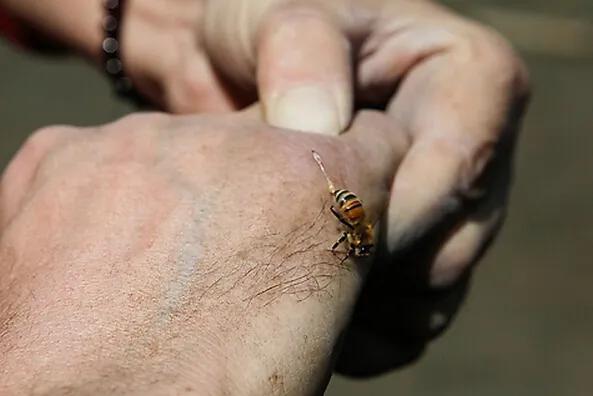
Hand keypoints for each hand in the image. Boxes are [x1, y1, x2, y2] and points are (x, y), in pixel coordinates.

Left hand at [0, 111, 407, 393]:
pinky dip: (116, 198)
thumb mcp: (315, 330)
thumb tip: (316, 223)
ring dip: (184, 192)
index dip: (346, 183)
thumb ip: (327, 248)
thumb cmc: (213, 390)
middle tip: (227, 256)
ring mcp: (140, 140)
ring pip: (188, 146)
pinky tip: (106, 257)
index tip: (325, 212)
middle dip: (259, 187)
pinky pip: (112, 158)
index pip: (368, 136)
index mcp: (315, 185)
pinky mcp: (63, 152)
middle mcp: (231, 141)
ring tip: (159, 266)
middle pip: (270, 137)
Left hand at [194, 0, 529, 374]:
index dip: (401, 208)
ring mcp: (441, 205)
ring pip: (437, 288)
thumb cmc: (265, 26)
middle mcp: (468, 148)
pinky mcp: (409, 246)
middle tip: (306, 271)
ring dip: (373, 307)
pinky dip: (368, 331)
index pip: (460, 163)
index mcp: (466, 78)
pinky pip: (411, 316)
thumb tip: (321, 124)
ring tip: (302, 296)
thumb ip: (304, 52)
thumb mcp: (282, 12)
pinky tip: (314, 320)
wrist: (234, 71)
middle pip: (458, 240)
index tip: (331, 231)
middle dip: (384, 268)